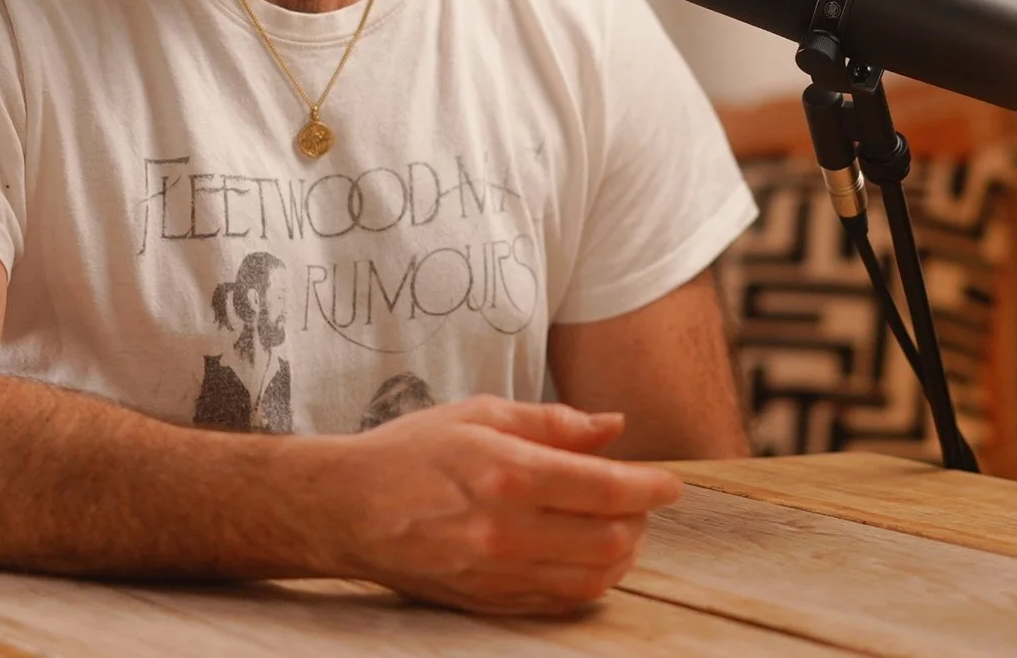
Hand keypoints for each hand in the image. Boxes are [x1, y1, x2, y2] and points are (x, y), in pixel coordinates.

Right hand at [314, 395, 684, 614]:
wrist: (346, 509)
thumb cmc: (411, 452)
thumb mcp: (480, 414)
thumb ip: (553, 422)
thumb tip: (614, 426)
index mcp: (508, 473)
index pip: (608, 489)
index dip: (652, 487)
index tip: (670, 484)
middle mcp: (507, 530)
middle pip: (612, 540)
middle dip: (641, 521)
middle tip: (639, 501)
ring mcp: (497, 574)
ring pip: (594, 579)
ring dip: (621, 555)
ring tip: (617, 529)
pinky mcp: (488, 602)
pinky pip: (560, 602)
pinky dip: (588, 582)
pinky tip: (586, 557)